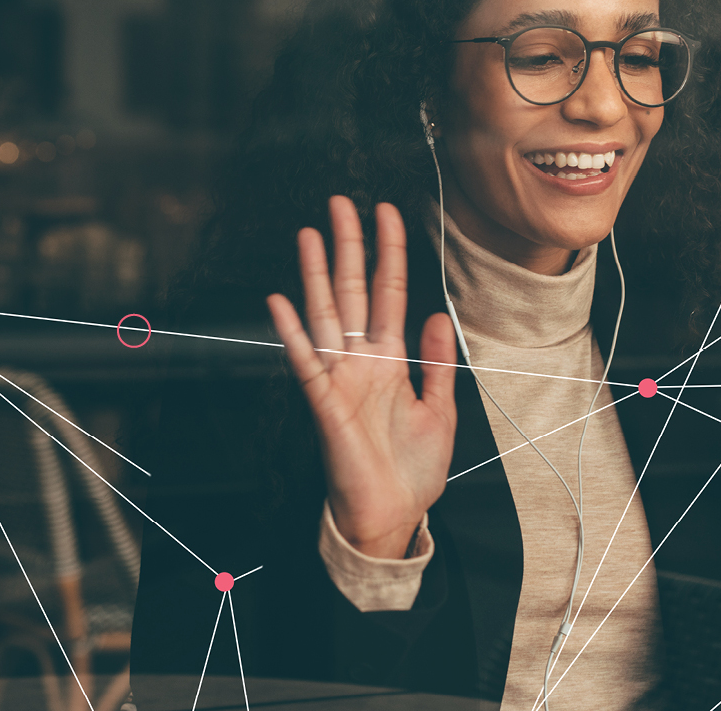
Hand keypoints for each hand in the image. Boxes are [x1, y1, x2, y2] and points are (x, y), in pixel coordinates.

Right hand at [267, 196, 457, 559]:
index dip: (388, 253)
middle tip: (341, 203)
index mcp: (391, 360)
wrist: (393, 516)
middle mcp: (362, 361)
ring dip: (317, 275)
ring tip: (311, 234)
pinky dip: (292, 332)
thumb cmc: (413, 470)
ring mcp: (340, 379)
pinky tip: (279, 301)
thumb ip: (437, 362)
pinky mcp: (324, 404)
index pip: (388, 293)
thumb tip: (439, 315)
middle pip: (352, 291)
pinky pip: (305, 361)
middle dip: (349, 247)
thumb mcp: (441, 410)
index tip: (387, 213)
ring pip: (326, 315)